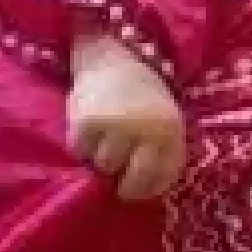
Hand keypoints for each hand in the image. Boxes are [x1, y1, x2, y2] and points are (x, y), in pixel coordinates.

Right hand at [68, 35, 184, 200]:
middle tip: (118, 177)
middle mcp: (146, 131)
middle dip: (125, 185)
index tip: (138, 187)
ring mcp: (116, 126)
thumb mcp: (165, 124)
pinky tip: (89, 131)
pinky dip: (82, 146)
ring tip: (105, 142)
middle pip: (132, 182)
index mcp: (171, 132)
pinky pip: (80, 151)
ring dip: (102, 160)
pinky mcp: (86, 122)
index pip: (162, 179)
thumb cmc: (143, 101)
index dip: (148, 189)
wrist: (113, 58)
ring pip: (104, 167)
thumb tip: (145, 193)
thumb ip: (161, 155)